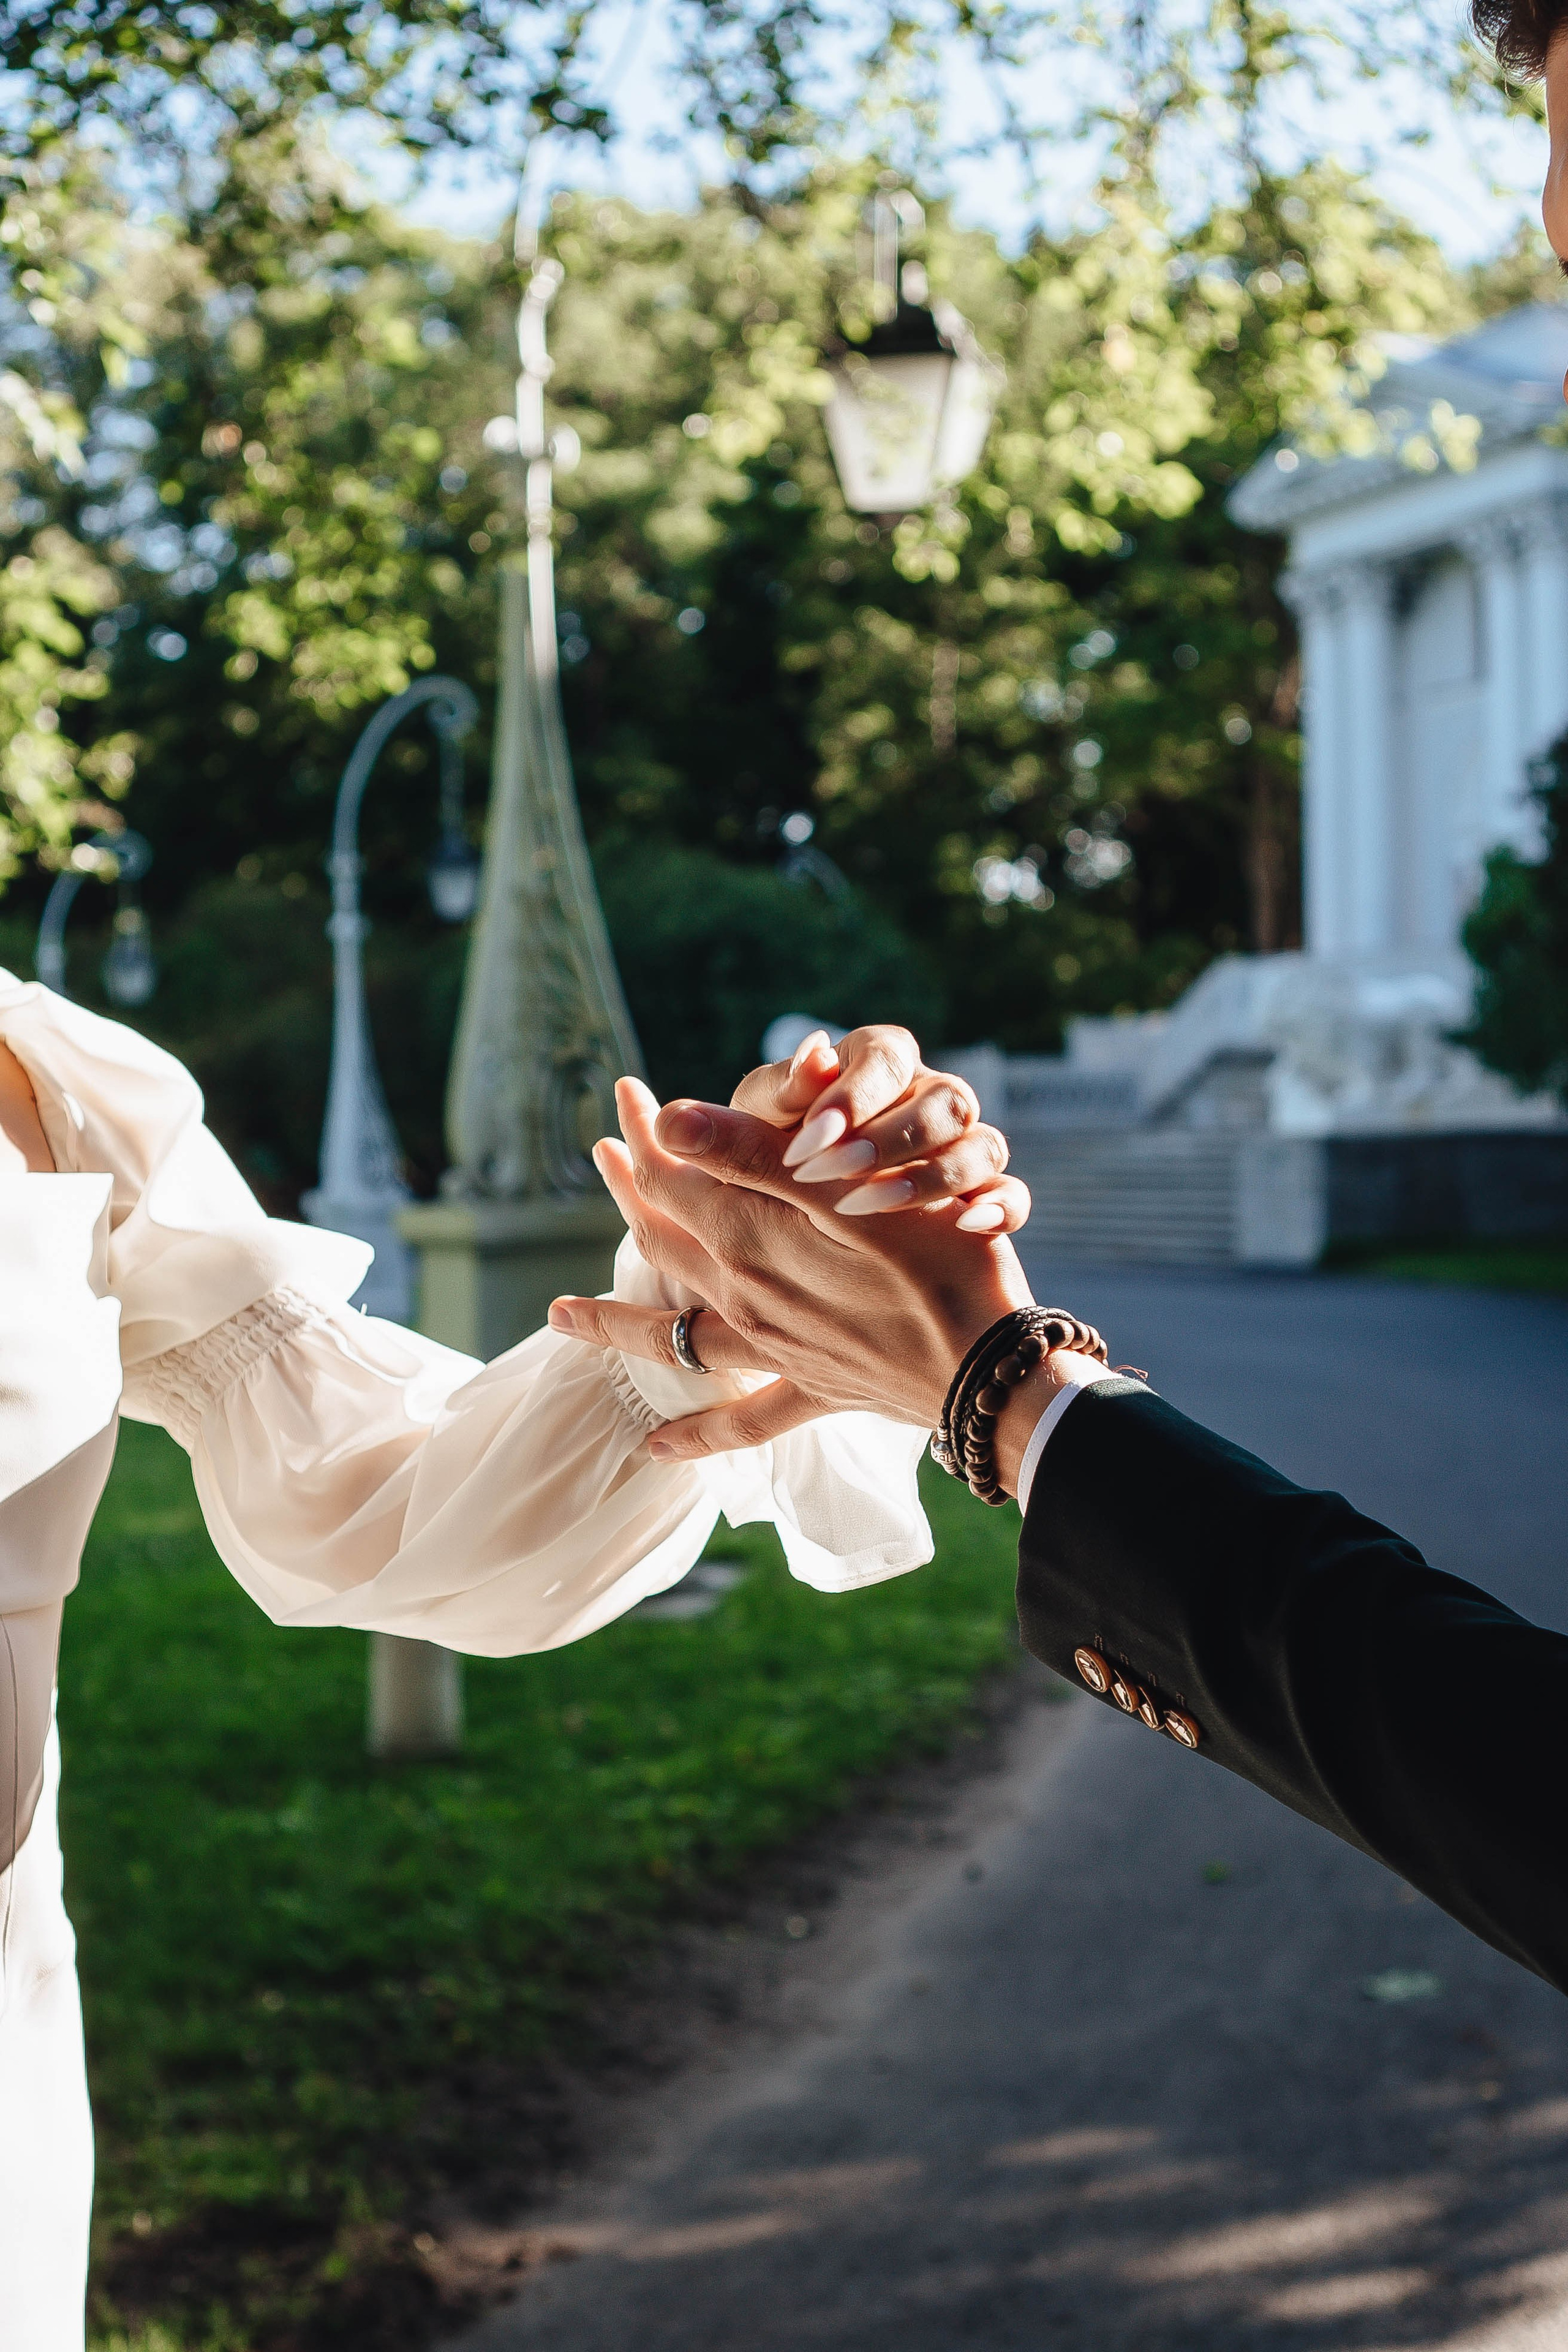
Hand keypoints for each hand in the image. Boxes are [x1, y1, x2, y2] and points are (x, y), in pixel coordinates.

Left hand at [548, 1076, 1035, 1455]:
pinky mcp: (813, 1388)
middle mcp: (746, 1297)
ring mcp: (774, 1349)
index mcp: (751, 1240)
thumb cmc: (936, 1260)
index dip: (647, 1130)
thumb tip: (665, 1124)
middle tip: (600, 1150)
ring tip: (560, 1312)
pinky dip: (695, 1436)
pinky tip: (654, 1449)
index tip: (625, 1091)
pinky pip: (741, 1421)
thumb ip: (750, 1156)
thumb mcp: (846, 1190)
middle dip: (631, 1189)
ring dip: (616, 1318)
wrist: (986, 1363)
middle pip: (663, 1241)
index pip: (674, 1174)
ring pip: (672, 1333)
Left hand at [728, 1024, 1029, 1235]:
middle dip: (888, 1139)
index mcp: (877, 1065)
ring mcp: (961, 1148)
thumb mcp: (762, 1127)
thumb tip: (815, 1052)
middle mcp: (928, 1098)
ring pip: (983, 1144)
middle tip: (827, 1174)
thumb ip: (779, 1093)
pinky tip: (966, 1225)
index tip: (806, 1142)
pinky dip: (999, 1206)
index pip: (886, 1056)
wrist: (794, 1225)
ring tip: (866, 1207)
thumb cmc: (778, 1155)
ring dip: (931, 1177)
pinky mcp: (980, 1198)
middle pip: (945, 1098)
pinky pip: (1013, 1196)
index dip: (852, 1094)